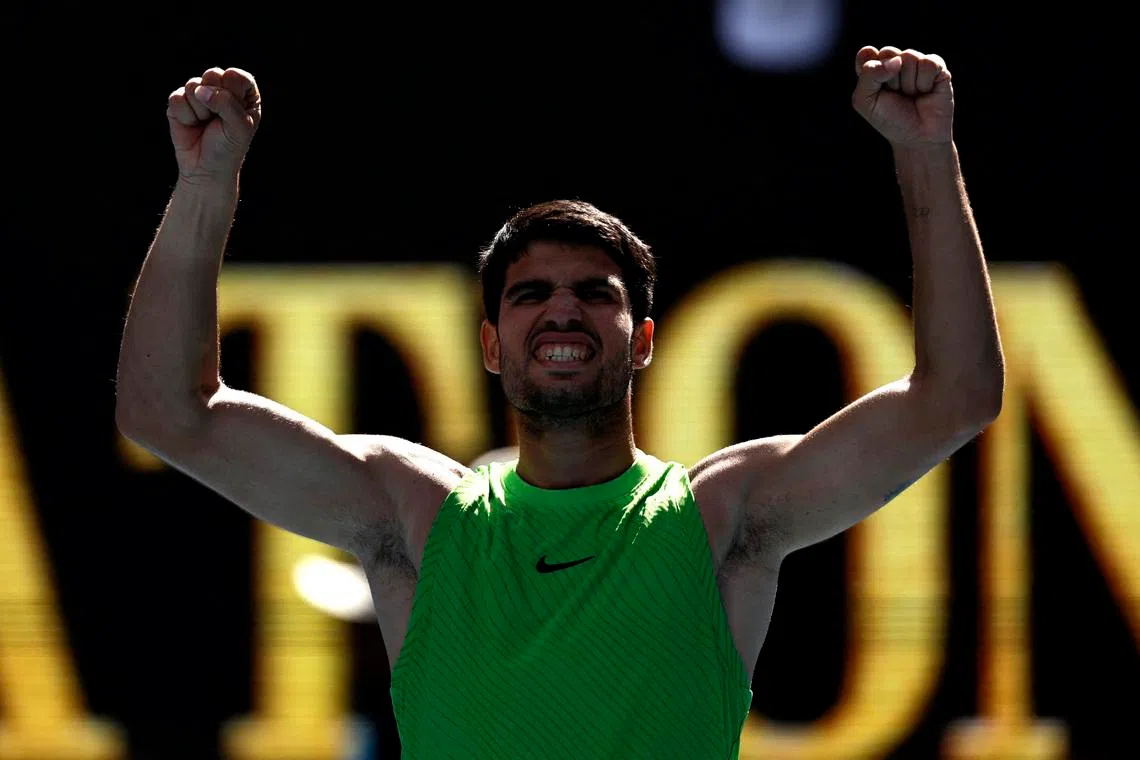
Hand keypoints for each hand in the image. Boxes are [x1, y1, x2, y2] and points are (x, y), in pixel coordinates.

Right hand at [167, 67, 261, 183]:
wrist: (206, 169)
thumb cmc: (228, 147)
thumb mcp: (239, 128)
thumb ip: (227, 104)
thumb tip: (201, 90)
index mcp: (244, 92)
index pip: (237, 76)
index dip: (232, 95)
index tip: (234, 115)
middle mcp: (221, 88)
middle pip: (213, 74)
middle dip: (214, 100)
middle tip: (218, 120)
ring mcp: (199, 93)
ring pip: (193, 85)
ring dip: (200, 111)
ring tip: (205, 124)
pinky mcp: (179, 101)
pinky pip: (177, 98)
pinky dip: (185, 116)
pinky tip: (191, 125)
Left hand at [851, 47, 952, 146]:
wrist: (916, 138)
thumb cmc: (889, 120)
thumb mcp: (865, 102)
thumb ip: (868, 75)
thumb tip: (896, 60)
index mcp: (876, 68)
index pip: (867, 53)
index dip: (870, 70)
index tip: (875, 90)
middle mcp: (896, 61)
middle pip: (888, 52)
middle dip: (890, 79)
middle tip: (896, 94)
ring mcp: (917, 63)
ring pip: (909, 57)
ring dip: (908, 83)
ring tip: (912, 95)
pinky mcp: (938, 67)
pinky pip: (928, 63)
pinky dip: (924, 82)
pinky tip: (926, 92)